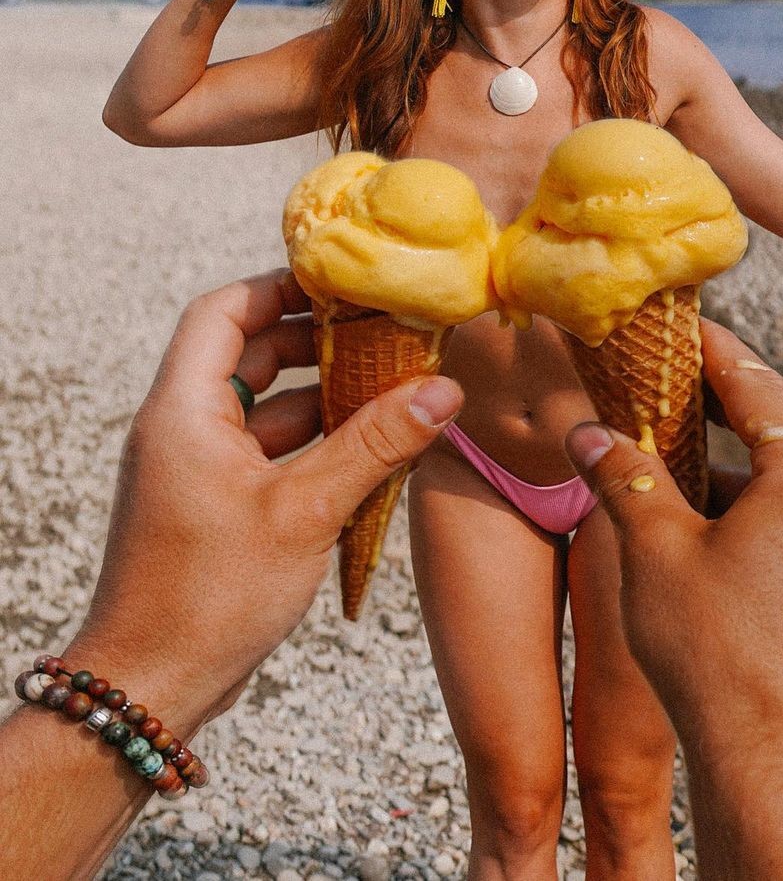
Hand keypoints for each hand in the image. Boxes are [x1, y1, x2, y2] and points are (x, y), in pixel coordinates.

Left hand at [64, 270, 462, 735]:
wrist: (152, 686)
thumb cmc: (210, 596)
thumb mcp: (304, 511)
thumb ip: (375, 445)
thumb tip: (442, 391)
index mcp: (184, 410)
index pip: (223, 312)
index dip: (279, 288)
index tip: (340, 285)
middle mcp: (183, 428)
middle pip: (250, 354)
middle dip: (318, 344)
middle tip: (384, 336)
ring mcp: (197, 467)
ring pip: (265, 406)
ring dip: (325, 399)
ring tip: (393, 392)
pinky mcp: (214, 503)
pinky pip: (268, 450)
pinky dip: (315, 444)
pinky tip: (370, 452)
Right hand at [565, 320, 782, 880]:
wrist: (778, 772)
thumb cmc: (715, 660)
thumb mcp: (654, 551)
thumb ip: (623, 475)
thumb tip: (585, 430)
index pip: (755, 382)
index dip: (708, 349)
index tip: (678, 324)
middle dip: (726, 405)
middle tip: (671, 382)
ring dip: (751, 460)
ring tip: (690, 457)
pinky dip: (781, 504)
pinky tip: (730, 520)